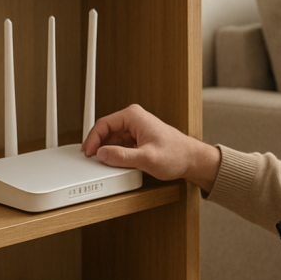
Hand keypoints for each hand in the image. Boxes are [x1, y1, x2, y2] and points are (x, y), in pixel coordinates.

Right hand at [82, 104, 219, 192]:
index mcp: (134, 116)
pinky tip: (115, 163)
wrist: (192, 160)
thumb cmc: (177, 155)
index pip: (103, 124)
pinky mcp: (138, 139)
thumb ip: (123, 157)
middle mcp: (134, 119)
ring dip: (107, 150)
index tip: (88, 153)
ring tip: (104, 163)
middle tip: (91, 159)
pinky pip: (120, 145)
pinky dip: (115, 153)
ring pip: (112, 139)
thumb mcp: (146, 158)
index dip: (92, 140)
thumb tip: (103, 154)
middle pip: (106, 131)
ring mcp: (136, 129)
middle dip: (98, 145)